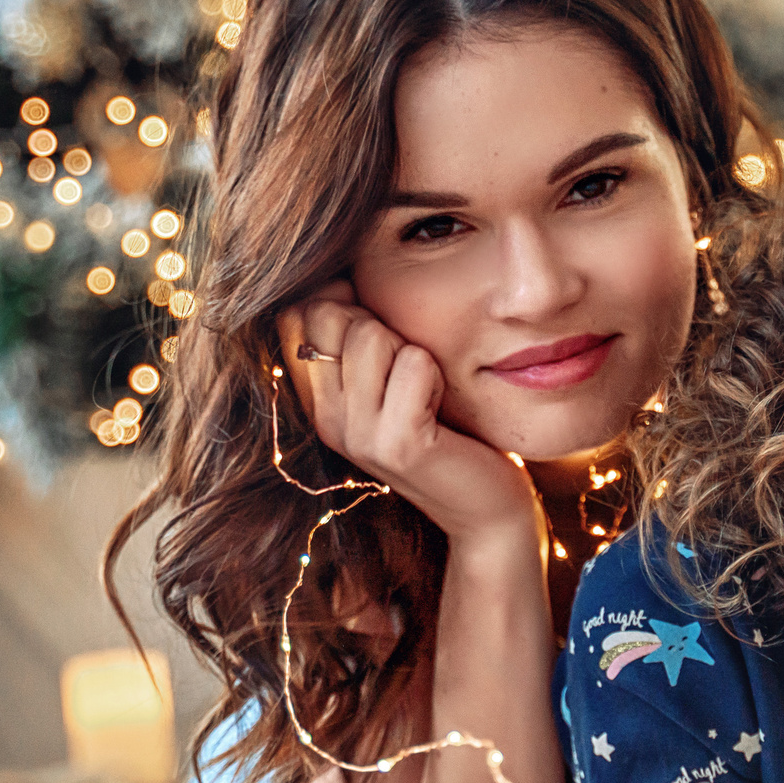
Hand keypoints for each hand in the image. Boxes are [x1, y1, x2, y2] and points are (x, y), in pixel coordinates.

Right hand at [275, 287, 537, 546]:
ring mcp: (358, 436)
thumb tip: (337, 278)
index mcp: (318, 399)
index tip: (384, 334)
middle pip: (330, 315)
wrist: (486, 503)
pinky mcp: (398, 445)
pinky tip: (441, 405)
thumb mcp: (394, 374)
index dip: (341, 300)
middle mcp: (326, 418)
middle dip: (381, 322)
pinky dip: (436, 373)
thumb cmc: (448, 426)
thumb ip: (359, 332)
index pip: (296, 314)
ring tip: (426, 389)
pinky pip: (414, 365)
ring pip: (370, 335)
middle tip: (412, 371)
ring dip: (413, 348)